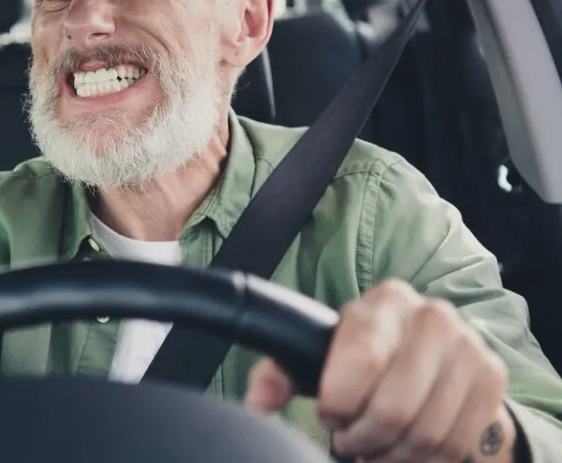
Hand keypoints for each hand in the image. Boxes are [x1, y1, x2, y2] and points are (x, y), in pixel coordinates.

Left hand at [243, 279, 515, 462]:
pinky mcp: (492, 378)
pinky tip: (404, 451)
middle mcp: (432, 316)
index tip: (329, 414)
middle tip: (349, 441)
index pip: (359, 361)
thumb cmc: (360, 358)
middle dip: (363, 437)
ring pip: (426, 432)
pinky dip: (424, 460)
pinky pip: (456, 442)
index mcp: (384, 302)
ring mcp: (469, 347)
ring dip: (392, 454)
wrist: (429, 356)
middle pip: (393, 406)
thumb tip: (257, 403)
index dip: (338, 403)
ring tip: (374, 449)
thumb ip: (278, 374)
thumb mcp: (317, 358)